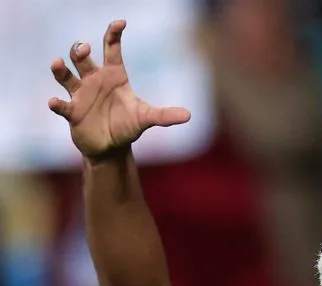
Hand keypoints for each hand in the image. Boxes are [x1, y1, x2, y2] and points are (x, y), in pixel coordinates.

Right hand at [48, 20, 190, 160]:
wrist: (111, 147)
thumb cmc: (128, 126)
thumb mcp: (146, 118)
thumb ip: (164, 115)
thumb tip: (188, 116)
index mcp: (114, 75)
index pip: (111, 48)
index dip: (113, 34)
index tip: (120, 23)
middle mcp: (94, 80)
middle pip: (83, 58)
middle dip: (80, 50)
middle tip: (85, 49)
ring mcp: (81, 95)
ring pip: (66, 76)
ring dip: (60, 69)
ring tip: (57, 63)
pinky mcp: (72, 112)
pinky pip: (61, 105)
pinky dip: (57, 104)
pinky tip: (54, 103)